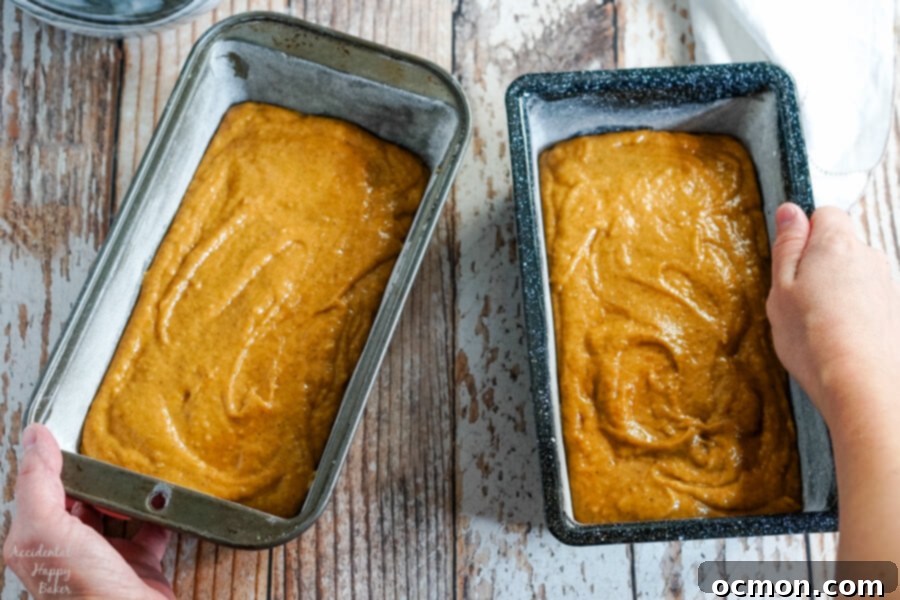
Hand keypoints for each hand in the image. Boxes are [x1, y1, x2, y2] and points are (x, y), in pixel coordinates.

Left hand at [2, 424, 174, 598]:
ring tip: (141, 473)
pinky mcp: (142, 566)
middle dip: (99, 478)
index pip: (43, 491)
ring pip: (118, 513)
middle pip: (83, 500)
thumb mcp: (47, 531)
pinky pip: (154, 530)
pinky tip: (166, 500)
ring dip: (131, 494)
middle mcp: (71, 552)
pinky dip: (162, 514)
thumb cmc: (84, 592)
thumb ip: (39, 483)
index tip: (75, 438)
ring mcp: (108, 560)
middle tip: (114, 454)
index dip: (57, 464)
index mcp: (39, 543)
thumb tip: (35, 436)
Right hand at [766, 203, 899, 424]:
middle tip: (796, 298)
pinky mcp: (895, 311)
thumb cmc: (813, 337)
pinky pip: (866, 300)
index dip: (803, 234)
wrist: (861, 384)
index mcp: (837, 245)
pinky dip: (852, 313)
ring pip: (853, 275)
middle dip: (818, 265)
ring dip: (835, 291)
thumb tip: (789, 211)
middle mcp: (869, 257)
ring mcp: (887, 285)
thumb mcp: (781, 288)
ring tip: (816, 325)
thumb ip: (787, 246)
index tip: (788, 261)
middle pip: (840, 246)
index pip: (825, 214)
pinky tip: (838, 338)